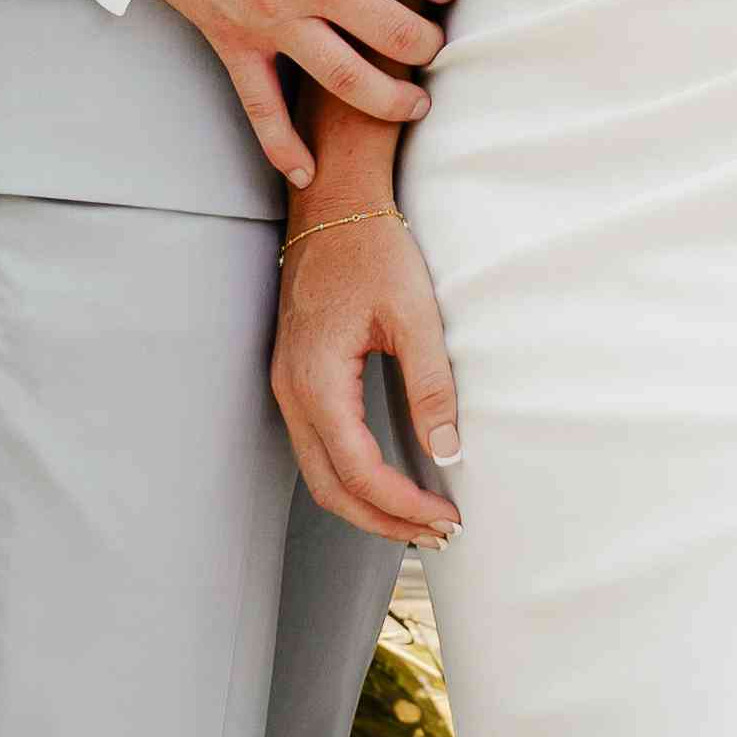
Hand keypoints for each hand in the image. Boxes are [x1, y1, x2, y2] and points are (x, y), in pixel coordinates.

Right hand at [145, 0, 463, 183]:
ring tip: (415, 106)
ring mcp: (276, 22)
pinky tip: (309, 174)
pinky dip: (284, 149)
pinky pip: (262, 109)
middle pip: (402, 38)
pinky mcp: (234, 42)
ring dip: (392, 102)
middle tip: (435, 44)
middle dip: (431, 45)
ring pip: (350, 83)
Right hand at [274, 211, 460, 545]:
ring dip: (367, 504)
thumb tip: (449, 451)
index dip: (403, 505)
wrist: (332, 202)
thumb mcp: (415, 312)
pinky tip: (390, 479)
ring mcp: (287, 385)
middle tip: (438, 534)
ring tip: (418, 518)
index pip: (359, 470)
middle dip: (384, 521)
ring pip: (319, 474)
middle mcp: (292, 390)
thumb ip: (432, 383)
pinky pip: (317, 447)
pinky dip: (352, 477)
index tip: (447, 517)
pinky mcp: (296, 377)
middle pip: (331, 488)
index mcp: (317, 378)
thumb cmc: (372, 247)